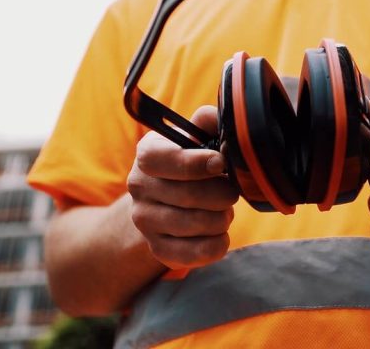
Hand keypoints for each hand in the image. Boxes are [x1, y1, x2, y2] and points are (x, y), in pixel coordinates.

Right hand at [126, 106, 238, 268]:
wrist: (164, 199)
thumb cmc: (188, 160)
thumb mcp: (194, 136)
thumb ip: (207, 122)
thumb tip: (215, 117)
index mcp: (147, 153)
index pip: (165, 160)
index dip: (196, 163)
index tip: (220, 163)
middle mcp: (139, 187)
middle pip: (189, 196)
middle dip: (222, 193)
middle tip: (230, 190)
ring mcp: (145, 221)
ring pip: (196, 225)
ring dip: (222, 217)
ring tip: (223, 210)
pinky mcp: (158, 248)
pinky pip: (195, 254)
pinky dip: (217, 244)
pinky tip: (219, 233)